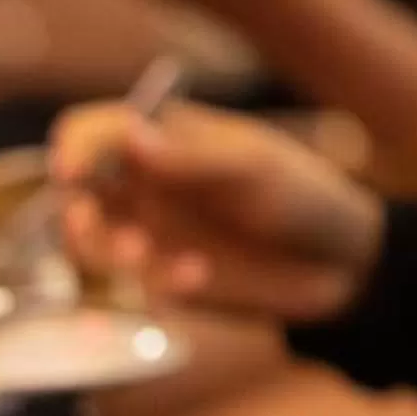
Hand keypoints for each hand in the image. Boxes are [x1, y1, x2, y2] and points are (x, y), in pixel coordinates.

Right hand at [52, 98, 385, 321]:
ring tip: (141, 257)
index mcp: (164, 138)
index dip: (73, 148)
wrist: (344, 267)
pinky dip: (157, 281)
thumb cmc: (304, 196)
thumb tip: (128, 135)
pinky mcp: (166, 279)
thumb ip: (188, 159)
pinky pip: (134, 283)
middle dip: (80, 211)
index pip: (94, 131)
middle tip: (98, 227)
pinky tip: (199, 276)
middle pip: (77, 191)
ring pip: (91, 242)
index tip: (72, 173)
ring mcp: (153, 232)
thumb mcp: (252, 169)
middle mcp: (147, 183)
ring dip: (104, 251)